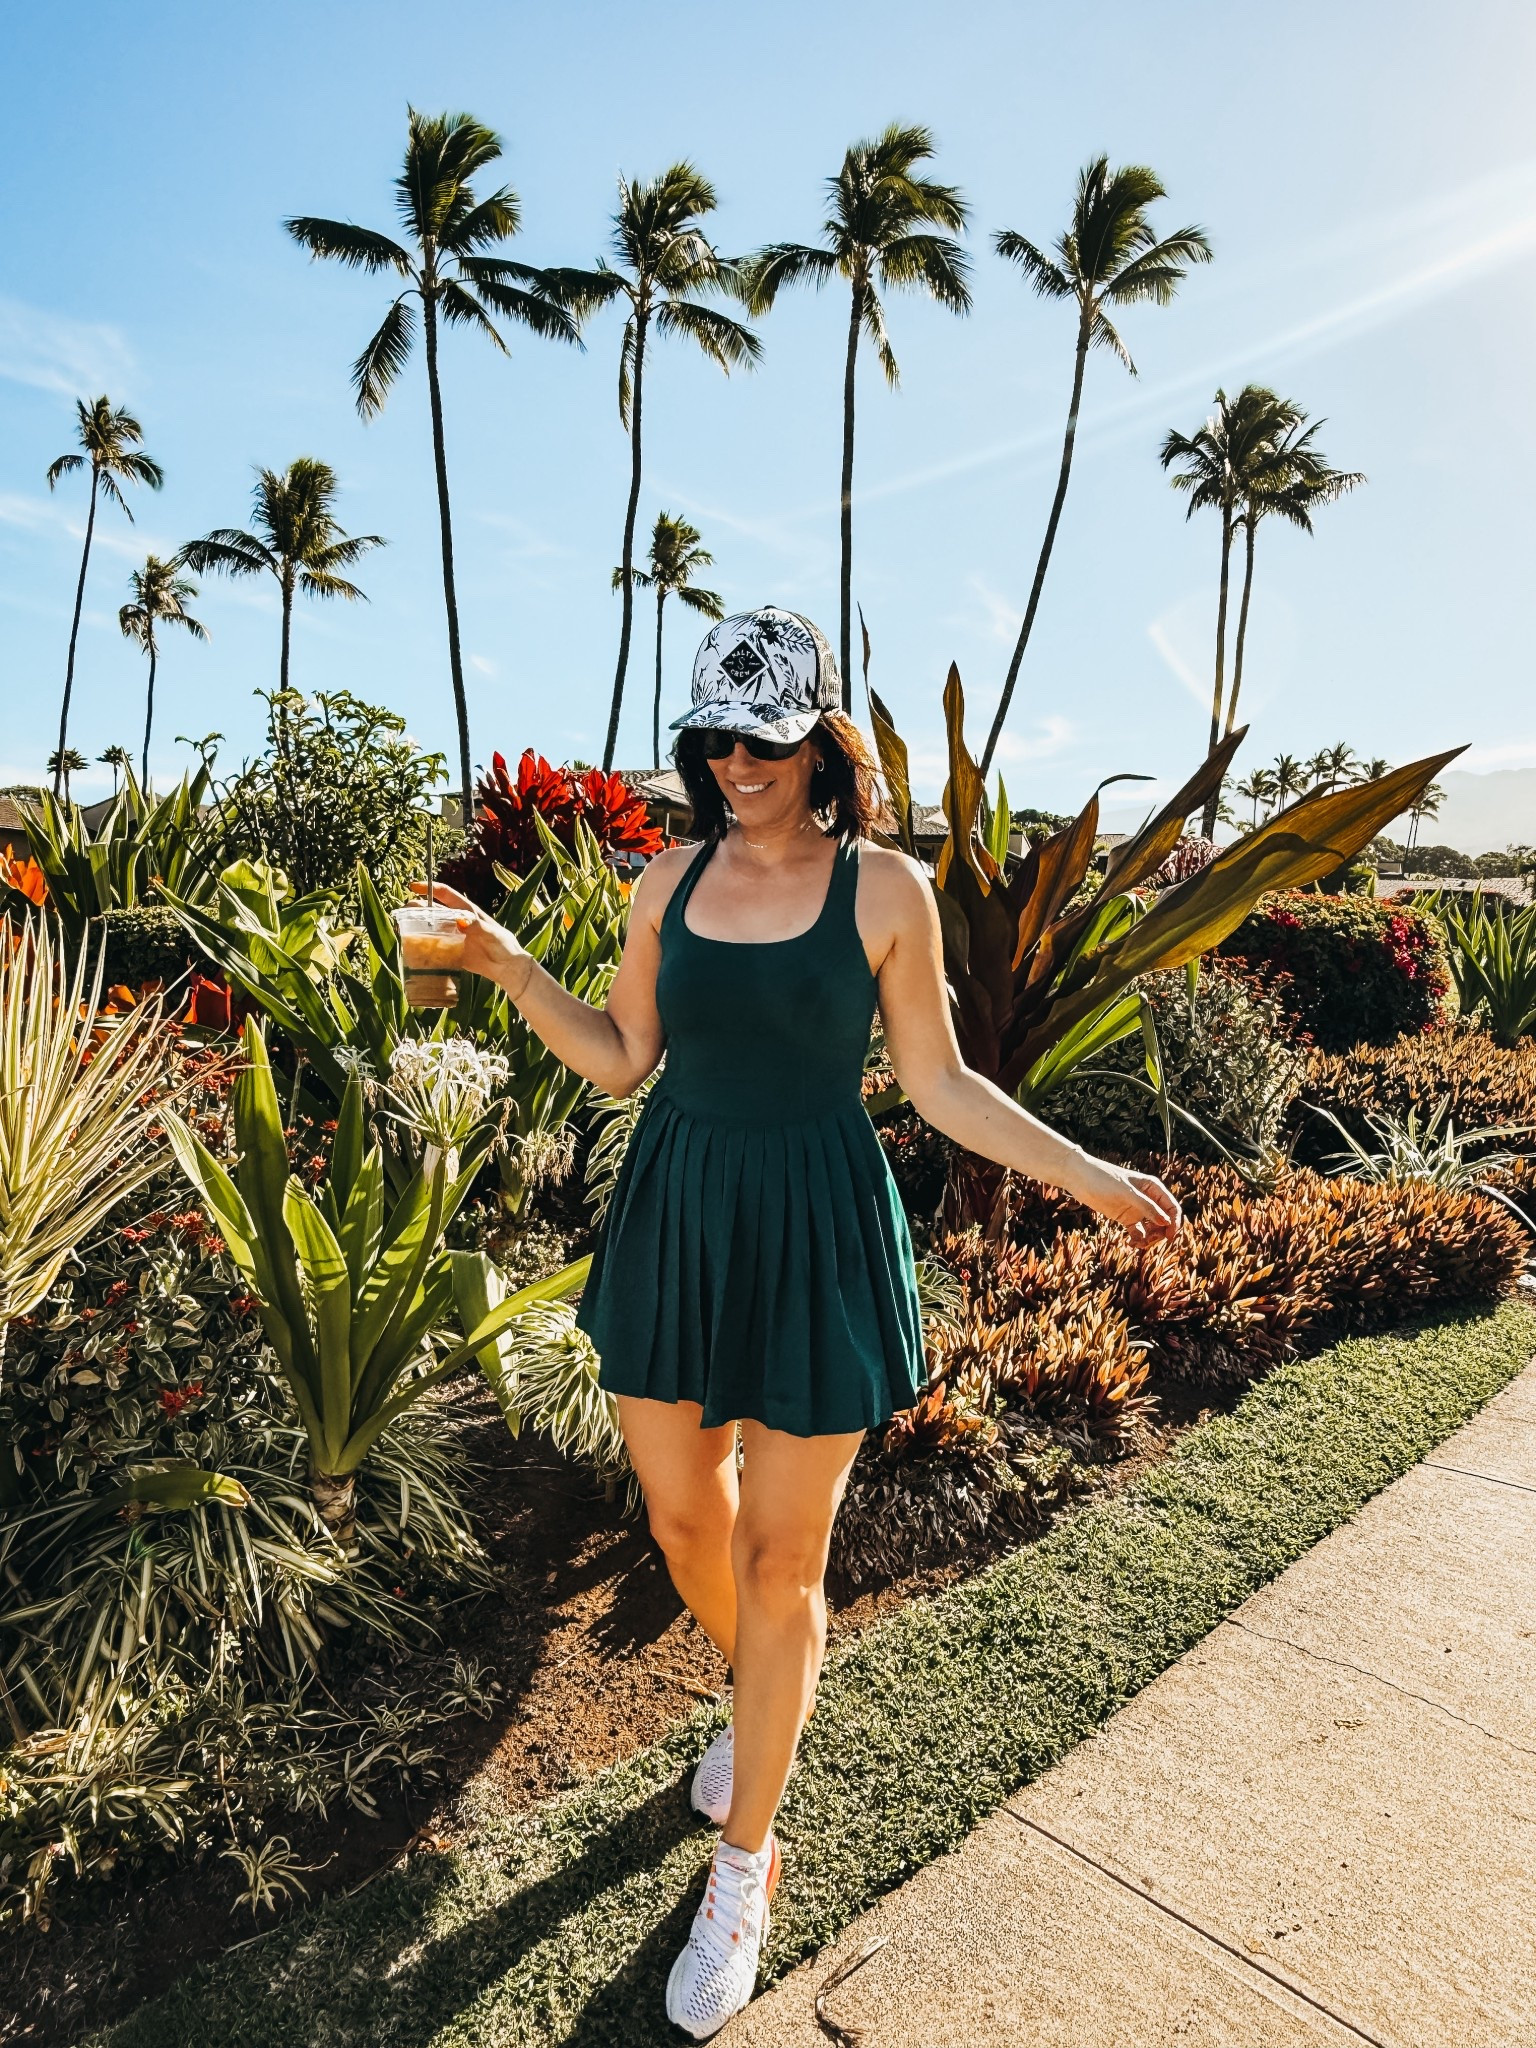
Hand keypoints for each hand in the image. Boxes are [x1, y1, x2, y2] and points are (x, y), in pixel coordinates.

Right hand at [408, 880, 532, 995]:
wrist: (507, 968)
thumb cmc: (504, 945)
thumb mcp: (492, 934)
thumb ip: (477, 926)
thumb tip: (460, 920)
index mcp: (467, 911)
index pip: (446, 894)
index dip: (430, 888)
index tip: (413, 886)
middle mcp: (458, 922)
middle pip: (433, 911)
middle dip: (417, 908)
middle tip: (402, 912)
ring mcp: (454, 937)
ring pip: (431, 928)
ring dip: (417, 926)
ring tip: (402, 928)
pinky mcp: (452, 952)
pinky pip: (435, 947)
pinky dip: (424, 946)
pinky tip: (413, 948)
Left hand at [1074, 1160, 1182, 1246]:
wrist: (1079, 1178)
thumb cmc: (1104, 1179)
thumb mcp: (1127, 1193)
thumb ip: (1147, 1207)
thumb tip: (1166, 1222)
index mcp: (1153, 1188)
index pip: (1172, 1208)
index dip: (1175, 1223)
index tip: (1169, 1238)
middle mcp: (1148, 1199)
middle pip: (1164, 1221)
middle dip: (1160, 1233)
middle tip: (1148, 1241)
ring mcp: (1137, 1209)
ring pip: (1152, 1229)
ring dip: (1149, 1239)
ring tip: (1137, 1243)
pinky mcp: (1126, 1217)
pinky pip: (1139, 1232)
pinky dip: (1138, 1239)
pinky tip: (1131, 1243)